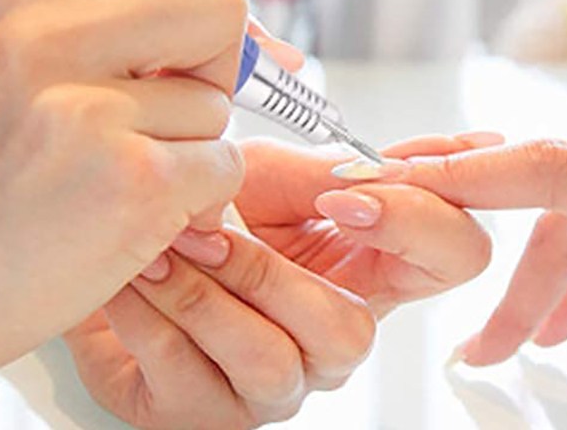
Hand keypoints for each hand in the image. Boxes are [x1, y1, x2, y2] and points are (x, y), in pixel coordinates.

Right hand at [0, 0, 245, 387]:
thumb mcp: (16, 61)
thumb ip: (120, 21)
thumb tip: (263, 34)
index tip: (173, 35)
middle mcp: (45, 31)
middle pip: (221, 4)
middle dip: (213, 63)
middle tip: (160, 110)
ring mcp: (87, 107)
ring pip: (220, 99)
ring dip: (189, 143)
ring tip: (113, 173)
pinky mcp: (131, 178)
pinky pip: (225, 165)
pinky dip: (196, 199)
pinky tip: (130, 214)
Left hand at [63, 133, 494, 428]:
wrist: (113, 250)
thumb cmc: (201, 217)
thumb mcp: (265, 175)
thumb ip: (325, 172)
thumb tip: (404, 161)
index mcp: (366, 274)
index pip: (453, 258)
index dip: (417, 227)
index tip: (344, 197)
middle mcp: (331, 343)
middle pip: (352, 333)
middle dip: (268, 273)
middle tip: (209, 228)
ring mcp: (274, 387)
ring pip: (270, 362)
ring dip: (203, 295)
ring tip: (160, 250)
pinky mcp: (206, 414)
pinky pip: (190, 376)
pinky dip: (152, 315)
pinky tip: (132, 279)